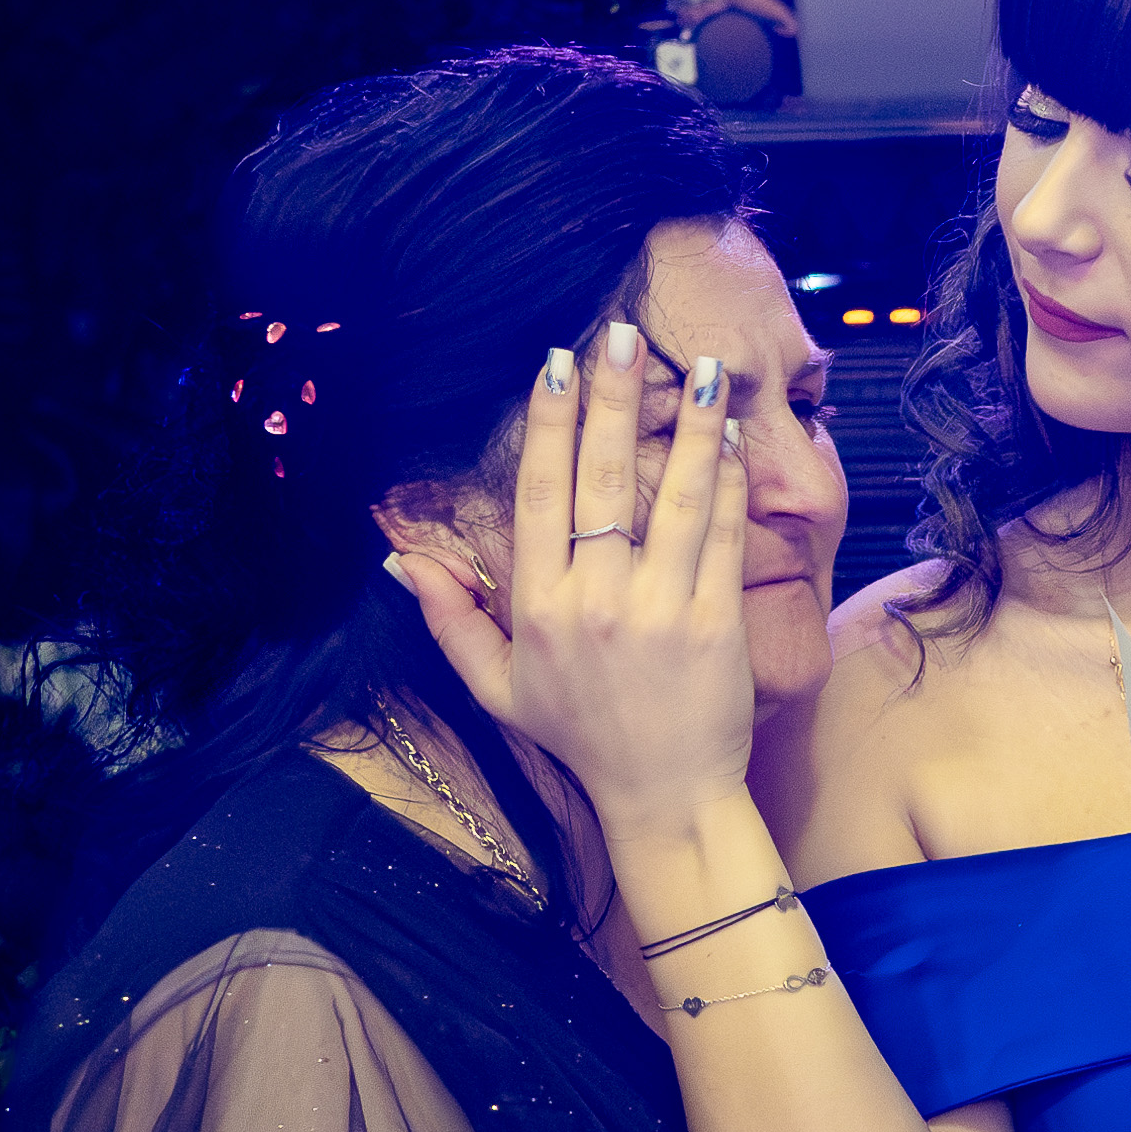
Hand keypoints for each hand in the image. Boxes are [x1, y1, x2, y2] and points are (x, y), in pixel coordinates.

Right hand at [387, 322, 753, 832]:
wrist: (664, 796)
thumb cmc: (580, 738)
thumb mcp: (495, 688)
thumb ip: (449, 621)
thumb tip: (399, 560)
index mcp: (537, 607)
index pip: (539, 495)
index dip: (548, 423)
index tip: (556, 363)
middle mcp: (595, 601)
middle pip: (601, 480)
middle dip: (613, 399)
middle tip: (623, 335)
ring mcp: (660, 609)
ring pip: (674, 499)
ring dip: (691, 426)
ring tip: (706, 367)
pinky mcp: (717, 623)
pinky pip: (721, 537)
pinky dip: (727, 484)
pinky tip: (731, 437)